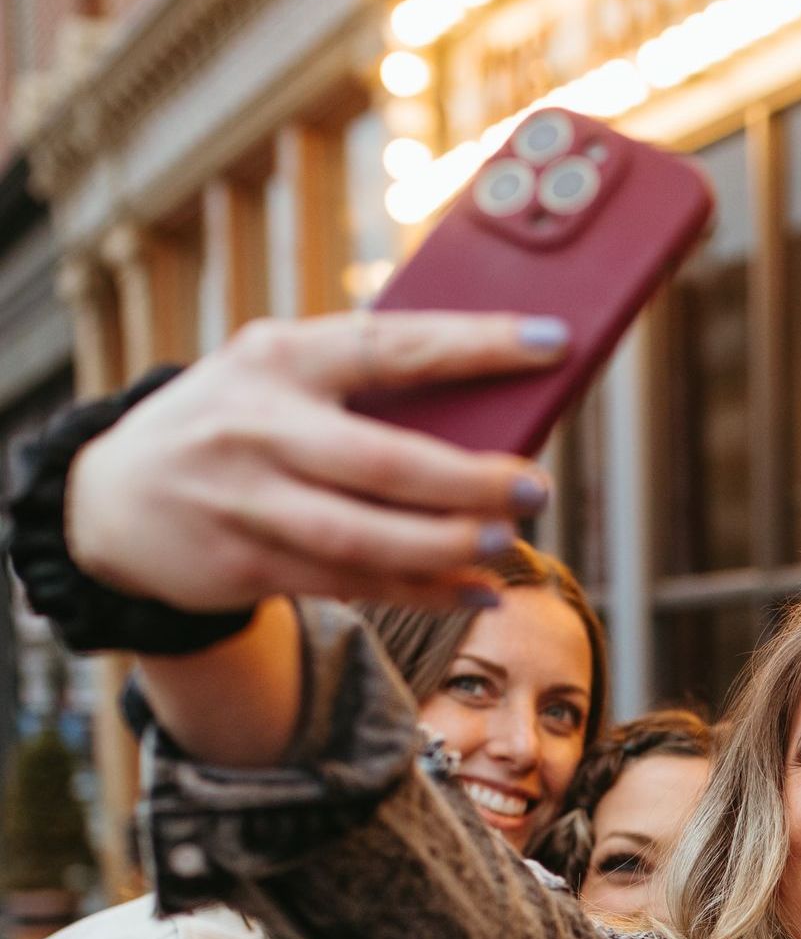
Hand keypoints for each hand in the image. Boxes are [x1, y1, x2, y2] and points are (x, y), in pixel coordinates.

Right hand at [66, 311, 566, 613]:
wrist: (111, 500)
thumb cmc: (235, 424)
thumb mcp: (279, 379)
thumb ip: (366, 390)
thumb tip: (492, 416)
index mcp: (281, 356)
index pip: (393, 345)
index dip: (477, 345)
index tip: (552, 344)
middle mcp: (261, 427)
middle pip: (386, 463)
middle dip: (471, 481)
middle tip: (537, 488)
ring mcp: (249, 502)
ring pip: (367, 540)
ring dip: (447, 549)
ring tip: (504, 545)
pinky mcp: (246, 564)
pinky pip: (352, 586)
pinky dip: (422, 594)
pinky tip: (474, 594)